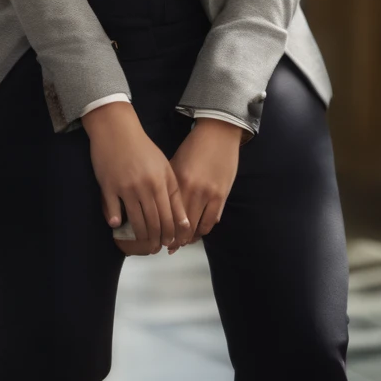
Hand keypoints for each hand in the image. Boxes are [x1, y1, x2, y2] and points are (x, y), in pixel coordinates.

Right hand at [82, 101, 189, 254]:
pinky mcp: (108, 186)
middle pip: (155, 222)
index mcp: (162, 181)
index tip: (172, 242)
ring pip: (137, 221)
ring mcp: (126, 187)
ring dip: (141, 236)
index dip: (172, 233)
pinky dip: (116, 221)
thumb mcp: (163, 166)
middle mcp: (146, 186)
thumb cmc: (142, 148)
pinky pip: (113, 211)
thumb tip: (181, 220)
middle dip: (158, 239)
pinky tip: (118, 226)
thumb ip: (172, 191)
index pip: (171, 215)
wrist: (117, 129)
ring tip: (144, 243)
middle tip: (157, 248)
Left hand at [166, 119, 241, 251]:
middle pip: (181, 225)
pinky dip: (204, 230)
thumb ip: (169, 186)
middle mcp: (192, 190)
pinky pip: (212, 221)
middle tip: (169, 246)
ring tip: (183, 242)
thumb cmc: (194, 147)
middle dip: (175, 239)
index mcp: (177, 182)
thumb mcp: (175, 164)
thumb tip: (160, 208)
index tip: (158, 238)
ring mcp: (208, 194)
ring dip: (189, 238)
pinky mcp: (222, 195)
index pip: (168, 215)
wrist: (218, 133)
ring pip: (197, 227)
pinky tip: (198, 233)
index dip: (163, 230)